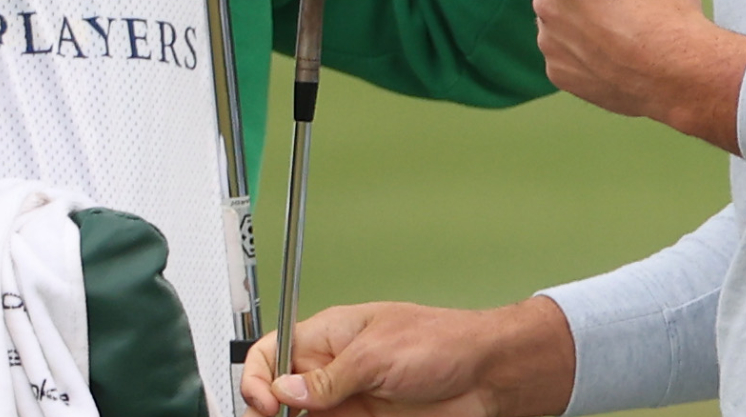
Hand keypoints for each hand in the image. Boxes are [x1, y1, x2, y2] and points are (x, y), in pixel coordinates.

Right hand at [240, 299, 574, 416]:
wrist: (488, 378)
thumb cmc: (443, 343)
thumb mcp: (377, 354)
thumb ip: (329, 377)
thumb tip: (284, 391)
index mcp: (329, 336)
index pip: (272, 351)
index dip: (257, 376)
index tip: (264, 402)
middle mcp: (333, 370)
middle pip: (279, 394)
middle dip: (267, 410)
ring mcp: (349, 401)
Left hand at [531, 0, 745, 152]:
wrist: (678, 73)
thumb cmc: (665, 9)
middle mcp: (547, 2)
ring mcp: (550, 40)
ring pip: (552, 10)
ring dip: (570, 4)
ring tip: (612, 13)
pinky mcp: (559, 71)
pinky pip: (560, 44)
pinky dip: (576, 39)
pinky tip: (608, 43)